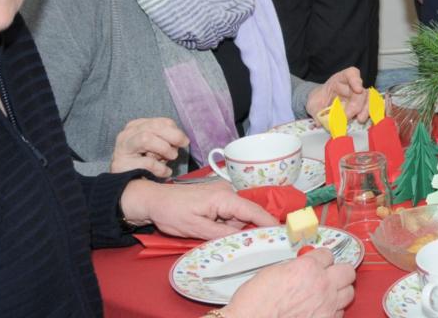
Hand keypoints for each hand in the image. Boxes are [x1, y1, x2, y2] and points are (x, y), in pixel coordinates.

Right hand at [109, 117, 188, 177]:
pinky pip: (146, 162)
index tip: (183, 142)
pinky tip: (166, 172)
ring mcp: (122, 147)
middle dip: (173, 136)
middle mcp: (128, 133)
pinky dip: (160, 168)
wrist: (125, 183)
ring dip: (164, 148)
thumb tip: (183, 140)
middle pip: (154, 127)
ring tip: (170, 158)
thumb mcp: (156, 147)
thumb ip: (167, 139)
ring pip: (146, 138)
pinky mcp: (121, 163)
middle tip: (182, 147)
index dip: (175, 131)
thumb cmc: (144, 163)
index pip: (160, 122)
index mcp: (137, 126)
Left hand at [119, 180, 276, 240]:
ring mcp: (222, 194)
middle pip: (248, 214)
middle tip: (253, 244)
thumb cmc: (172, 213)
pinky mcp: (216, 199)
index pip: (254, 211)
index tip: (284, 234)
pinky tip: (217, 231)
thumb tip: (245, 239)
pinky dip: (228, 224)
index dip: (270, 223)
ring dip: (235, 228)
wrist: (153, 201)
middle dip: (250, 229)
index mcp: (224, 197)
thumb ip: (223, 234)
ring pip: (238, 216)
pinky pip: (230, 213)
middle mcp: (227, 192)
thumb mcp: (197, 229)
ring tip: (221, 237)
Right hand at [221, 249, 355, 317]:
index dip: (322, 258)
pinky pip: (340, 312)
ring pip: (349, 292)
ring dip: (340, 291)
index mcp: (308, 267)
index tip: (319, 262)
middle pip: (347, 271)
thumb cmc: (255, 302)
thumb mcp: (272, 272)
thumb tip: (301, 267)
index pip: (328, 254)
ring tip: (328, 293)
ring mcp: (326, 305)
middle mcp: (322, 284)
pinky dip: (333, 310)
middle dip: (339, 271)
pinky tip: (322, 309)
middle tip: (330, 275)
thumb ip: (294, 267)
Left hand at [306, 67, 369, 121]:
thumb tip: (320, 123)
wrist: (320, 105)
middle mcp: (351, 87)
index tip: (358, 90)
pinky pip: (368, 108)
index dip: (356, 80)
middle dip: (357, 105)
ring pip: (368, 100)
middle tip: (348, 116)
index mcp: (339, 80)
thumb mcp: (313, 104)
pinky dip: (367, 114)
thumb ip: (316, 112)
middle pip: (361, 92)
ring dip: (366, 110)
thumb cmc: (318, 100)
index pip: (351, 74)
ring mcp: (357, 97)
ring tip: (360, 119)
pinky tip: (361, 120)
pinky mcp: (360, 107)